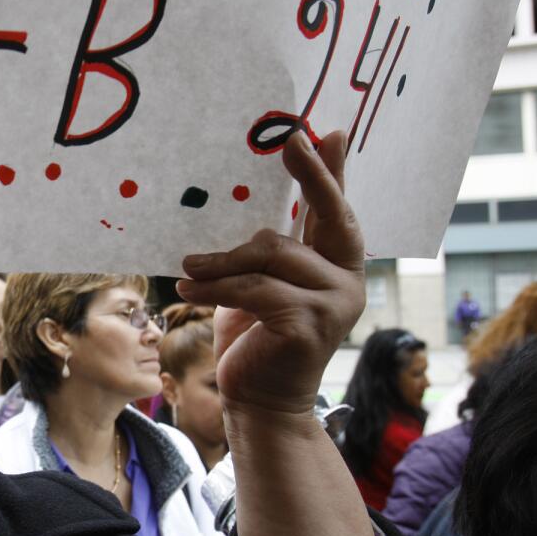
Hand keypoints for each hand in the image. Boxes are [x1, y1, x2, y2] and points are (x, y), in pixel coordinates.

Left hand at [176, 131, 363, 416]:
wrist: (260, 404)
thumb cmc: (256, 341)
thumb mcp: (260, 287)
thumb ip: (268, 252)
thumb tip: (248, 207)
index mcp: (337, 266)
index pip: (336, 211)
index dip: (331, 171)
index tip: (321, 131)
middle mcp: (349, 280)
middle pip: (327, 216)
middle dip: (312, 176)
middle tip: (290, 141)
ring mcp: (335, 302)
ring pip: (271, 255)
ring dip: (222, 260)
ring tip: (188, 268)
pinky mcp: (311, 324)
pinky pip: (253, 288)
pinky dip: (216, 285)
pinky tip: (188, 285)